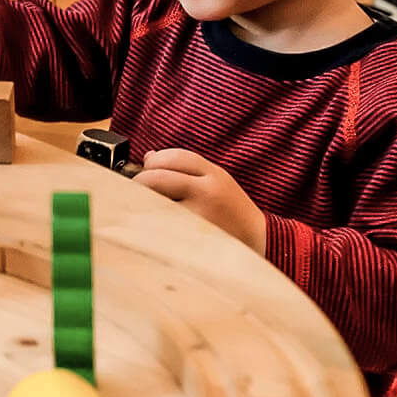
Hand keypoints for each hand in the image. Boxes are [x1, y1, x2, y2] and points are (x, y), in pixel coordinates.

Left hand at [134, 148, 265, 251]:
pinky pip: (161, 224)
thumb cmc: (229, 209)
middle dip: (141, 182)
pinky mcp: (192, 236)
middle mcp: (207, 191)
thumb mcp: (215, 180)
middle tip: (136, 190)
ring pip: (155, 202)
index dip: (154, 161)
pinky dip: (151, 222)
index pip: (175, 157)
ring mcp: (199, 215)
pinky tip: (151, 224)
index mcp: (213, 174)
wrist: (259, 240)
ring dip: (141, 202)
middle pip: (158, 177)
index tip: (145, 168)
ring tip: (142, 206)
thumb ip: (184, 168)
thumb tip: (147, 156)